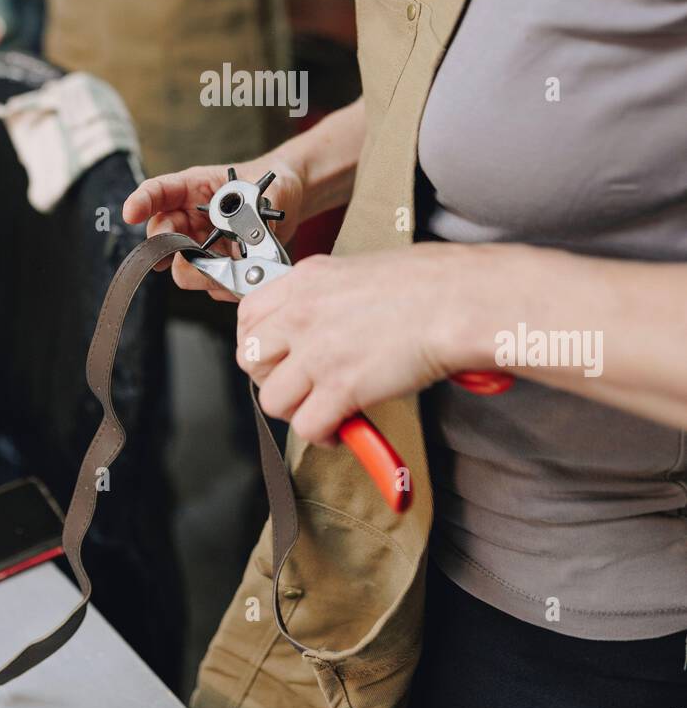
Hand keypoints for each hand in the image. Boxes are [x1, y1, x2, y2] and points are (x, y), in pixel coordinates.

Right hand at [122, 157, 305, 300]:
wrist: (288, 200)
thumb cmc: (270, 185)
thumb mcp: (265, 190)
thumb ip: (253, 212)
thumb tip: (242, 240)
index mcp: (193, 188)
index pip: (157, 192)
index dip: (141, 202)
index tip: (130, 213)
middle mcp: (189, 218)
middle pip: (162, 239)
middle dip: (174, 251)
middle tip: (195, 255)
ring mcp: (200, 245)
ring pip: (184, 270)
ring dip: (210, 273)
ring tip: (241, 262)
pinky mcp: (216, 267)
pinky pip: (212, 286)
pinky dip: (230, 284)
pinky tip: (250, 270)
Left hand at [236, 245, 458, 441]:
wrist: (458, 300)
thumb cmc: (429, 284)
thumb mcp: (359, 272)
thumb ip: (328, 298)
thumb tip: (323, 326)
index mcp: (306, 280)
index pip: (248, 315)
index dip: (257, 343)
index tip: (274, 356)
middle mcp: (302, 313)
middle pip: (250, 358)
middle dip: (271, 378)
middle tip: (297, 385)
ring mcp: (317, 351)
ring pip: (271, 398)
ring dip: (295, 410)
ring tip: (320, 409)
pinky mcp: (340, 387)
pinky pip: (306, 426)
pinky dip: (322, 435)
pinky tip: (341, 428)